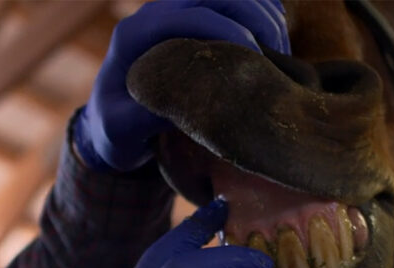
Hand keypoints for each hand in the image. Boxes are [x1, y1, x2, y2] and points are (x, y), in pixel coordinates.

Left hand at [74, 0, 290, 171]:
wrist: (111, 121)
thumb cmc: (115, 128)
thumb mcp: (120, 129)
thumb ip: (143, 116)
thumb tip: (183, 105)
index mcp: (134, 35)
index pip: (188, 16)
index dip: (227, 31)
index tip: (254, 60)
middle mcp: (154, 15)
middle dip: (252, 14)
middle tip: (277, 49)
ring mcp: (174, 14)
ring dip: (260, 11)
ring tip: (281, 47)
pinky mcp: (191, 22)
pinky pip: (230, 5)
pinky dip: (258, 13)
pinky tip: (276, 38)